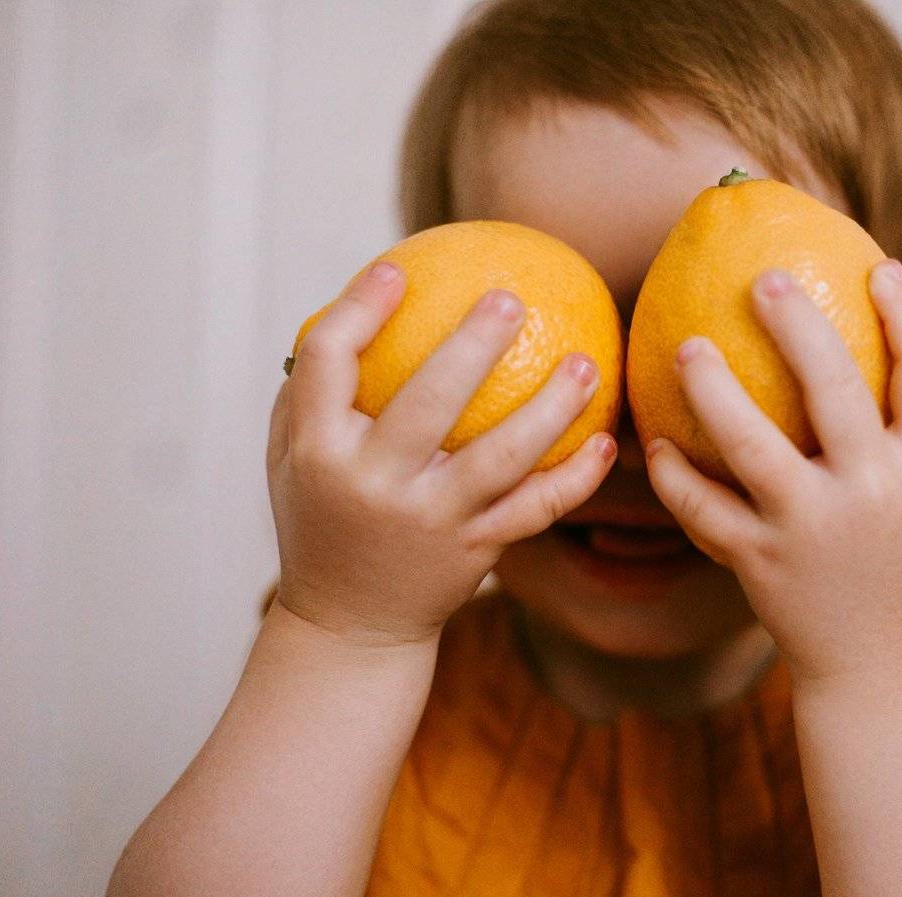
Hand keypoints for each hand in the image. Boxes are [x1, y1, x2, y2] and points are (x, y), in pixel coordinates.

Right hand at [268, 261, 615, 646]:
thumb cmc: (325, 517)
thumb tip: (356, 301)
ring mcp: (431, 520)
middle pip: (428, 402)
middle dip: (473, 345)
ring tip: (587, 361)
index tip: (398, 269)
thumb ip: (314, 390)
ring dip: (552, 407)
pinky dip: (577, 477)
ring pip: (501, 457)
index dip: (359, 309)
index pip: (330, 362)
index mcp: (319, 450)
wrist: (351, 623)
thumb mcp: (292, 458)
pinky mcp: (477, 551)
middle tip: (512, 296)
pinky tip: (609, 442)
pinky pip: (537, 508)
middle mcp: (375, 484)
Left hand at [645, 261, 901, 688]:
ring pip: (752, 445)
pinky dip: (675, 478)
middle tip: (763, 280)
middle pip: (836, 389)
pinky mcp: (761, 563)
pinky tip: (653, 445)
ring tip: (687, 347)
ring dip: (715, 391)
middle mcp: (870, 493)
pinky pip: (706, 510)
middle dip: (799, 326)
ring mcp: (811, 529)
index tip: (876, 266)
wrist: (882, 676)